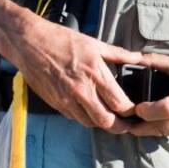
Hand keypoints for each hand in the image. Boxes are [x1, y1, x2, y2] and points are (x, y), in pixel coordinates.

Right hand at [11, 16, 146, 133]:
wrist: (30, 43)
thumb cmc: (61, 40)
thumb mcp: (94, 44)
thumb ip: (119, 54)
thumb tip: (139, 58)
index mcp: (95, 74)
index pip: (119, 104)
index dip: (130, 112)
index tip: (134, 111)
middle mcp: (82, 91)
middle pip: (106, 121)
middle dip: (120, 127)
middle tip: (127, 126)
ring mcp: (67, 100)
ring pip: (90, 123)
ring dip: (102, 124)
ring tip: (111, 121)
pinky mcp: (56, 104)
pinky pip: (75, 118)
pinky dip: (85, 118)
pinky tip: (91, 112)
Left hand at [128, 53, 168, 136]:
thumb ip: (154, 62)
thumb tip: (131, 58)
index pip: (164, 109)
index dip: (147, 111)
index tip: (136, 108)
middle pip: (160, 127)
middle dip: (140, 127)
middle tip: (125, 123)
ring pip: (166, 133)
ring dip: (151, 130)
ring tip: (137, 124)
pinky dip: (165, 129)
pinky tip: (158, 123)